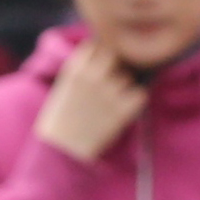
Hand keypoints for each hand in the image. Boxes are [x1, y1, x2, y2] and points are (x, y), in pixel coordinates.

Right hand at [37, 44, 151, 160]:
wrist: (60, 153)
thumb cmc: (59, 122)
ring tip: (110, 104)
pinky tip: (124, 110)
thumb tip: (102, 55)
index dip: (98, 56)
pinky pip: (140, 95)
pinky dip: (135, 101)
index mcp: (75, 70)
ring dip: (123, 87)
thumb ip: (81, 71)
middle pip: (114, 57)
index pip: (95, 47)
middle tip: (108, 83)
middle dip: (113, 67)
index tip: (96, 67)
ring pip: (127, 78)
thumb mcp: (63, 89)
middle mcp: (93, 77)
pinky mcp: (122, 110)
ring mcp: (108, 93)